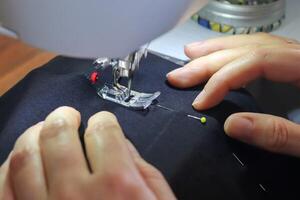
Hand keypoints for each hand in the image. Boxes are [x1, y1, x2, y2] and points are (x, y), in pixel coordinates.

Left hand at [0, 107, 174, 199]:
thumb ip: (144, 170)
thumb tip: (119, 141)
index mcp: (118, 186)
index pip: (103, 130)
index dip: (104, 121)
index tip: (102, 123)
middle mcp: (77, 195)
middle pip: (58, 135)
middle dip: (63, 118)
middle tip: (67, 116)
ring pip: (23, 158)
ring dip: (32, 135)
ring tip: (42, 131)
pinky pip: (3, 190)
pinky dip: (8, 169)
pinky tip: (20, 161)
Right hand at [167, 33, 299, 156]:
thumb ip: (279, 134)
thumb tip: (231, 125)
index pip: (255, 61)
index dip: (222, 79)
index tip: (200, 102)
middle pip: (248, 48)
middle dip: (209, 61)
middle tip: (179, 74)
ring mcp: (298, 59)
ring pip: (253, 43)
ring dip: (218, 49)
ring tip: (191, 54)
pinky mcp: (295, 67)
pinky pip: (260, 51)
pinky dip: (235, 54)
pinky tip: (221, 57)